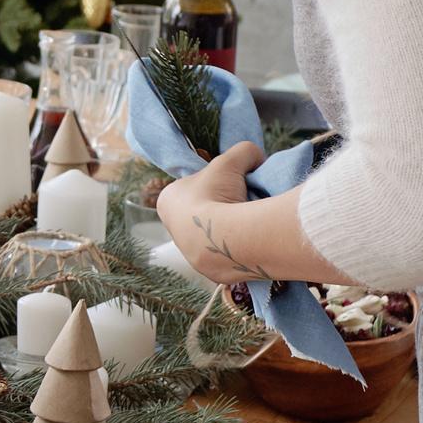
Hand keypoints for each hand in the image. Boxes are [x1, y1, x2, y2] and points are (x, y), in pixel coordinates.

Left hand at [157, 141, 268, 283]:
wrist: (224, 239)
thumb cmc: (216, 195)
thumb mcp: (231, 161)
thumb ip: (243, 152)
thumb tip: (255, 156)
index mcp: (167, 200)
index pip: (190, 187)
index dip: (212, 183)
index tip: (231, 184)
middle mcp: (173, 229)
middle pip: (203, 212)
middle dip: (221, 207)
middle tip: (243, 203)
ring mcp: (190, 253)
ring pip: (213, 235)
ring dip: (230, 229)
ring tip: (250, 222)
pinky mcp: (210, 271)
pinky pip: (227, 253)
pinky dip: (238, 247)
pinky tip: (251, 240)